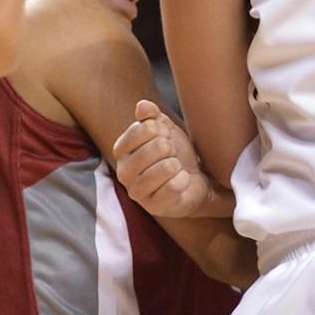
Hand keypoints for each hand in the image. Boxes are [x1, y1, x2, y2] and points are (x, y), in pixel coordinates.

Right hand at [113, 101, 234, 218]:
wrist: (193, 182)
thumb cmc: (174, 154)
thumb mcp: (165, 130)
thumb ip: (152, 116)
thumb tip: (143, 106)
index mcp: (122, 150)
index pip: (140, 131)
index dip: (159, 129)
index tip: (166, 134)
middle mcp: (124, 172)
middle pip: (153, 150)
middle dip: (169, 148)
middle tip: (173, 152)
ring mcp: (137, 192)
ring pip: (162, 170)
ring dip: (176, 165)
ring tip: (177, 166)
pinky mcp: (154, 207)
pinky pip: (171, 189)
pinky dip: (182, 181)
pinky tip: (183, 179)